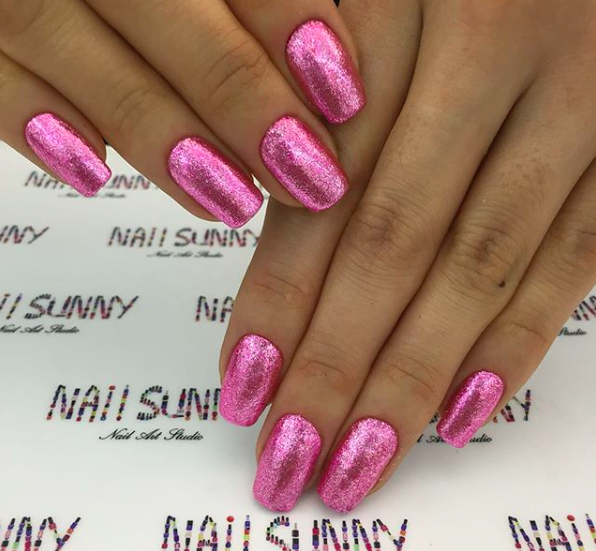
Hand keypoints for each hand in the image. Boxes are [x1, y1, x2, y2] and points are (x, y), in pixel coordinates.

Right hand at [0, 0, 364, 225]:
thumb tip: (320, 55)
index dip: (290, 22)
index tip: (344, 97)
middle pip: (159, 4)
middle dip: (240, 97)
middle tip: (308, 177)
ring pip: (69, 42)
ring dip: (158, 133)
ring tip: (232, 202)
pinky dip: (32, 125)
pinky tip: (94, 176)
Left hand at [219, 0, 595, 511]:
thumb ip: (327, 96)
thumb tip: (287, 210)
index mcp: (425, 6)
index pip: (331, 191)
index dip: (282, 300)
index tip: (244, 385)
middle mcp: (507, 57)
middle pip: (401, 247)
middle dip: (341, 366)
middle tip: (290, 459)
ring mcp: (584, 105)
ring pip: (485, 270)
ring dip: (417, 379)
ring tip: (361, 460)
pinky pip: (576, 260)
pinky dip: (516, 341)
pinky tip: (461, 412)